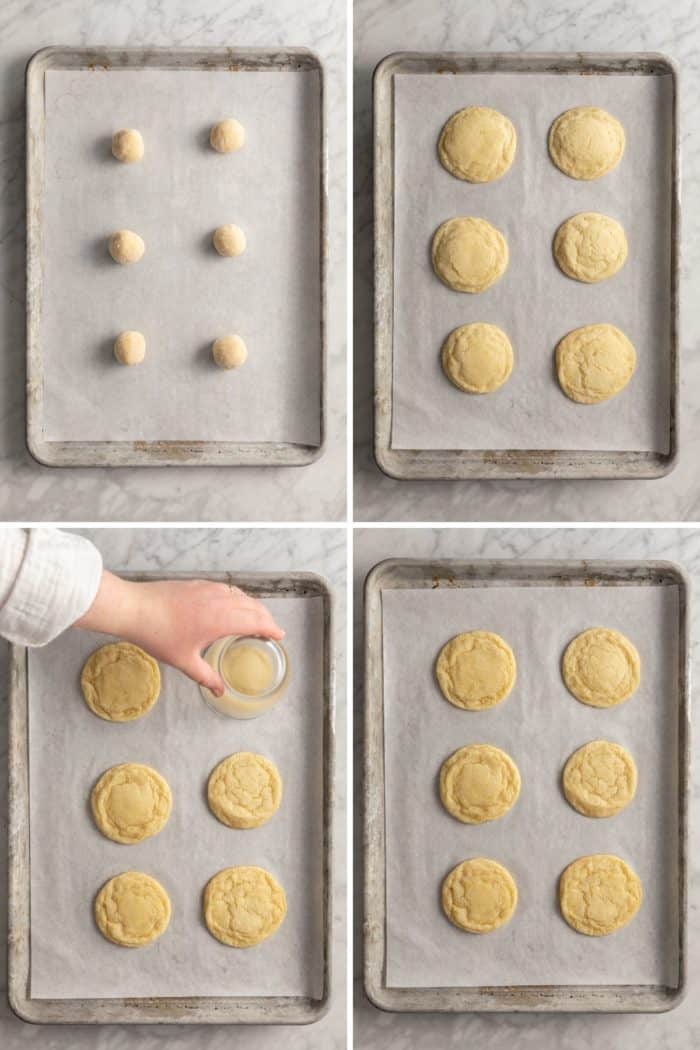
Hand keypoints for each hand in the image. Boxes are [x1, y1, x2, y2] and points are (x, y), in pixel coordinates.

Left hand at [74, 572, 283, 695]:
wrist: (134, 608)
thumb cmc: (158, 634)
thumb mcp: (184, 661)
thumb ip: (205, 676)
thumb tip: (219, 691)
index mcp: (221, 619)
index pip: (255, 621)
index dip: (270, 628)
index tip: (279, 635)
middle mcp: (220, 600)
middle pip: (252, 606)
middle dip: (265, 617)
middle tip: (271, 629)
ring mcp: (208, 589)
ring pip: (240, 595)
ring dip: (253, 606)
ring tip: (255, 617)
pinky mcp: (198, 584)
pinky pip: (226, 589)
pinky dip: (237, 597)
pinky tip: (232, 604)